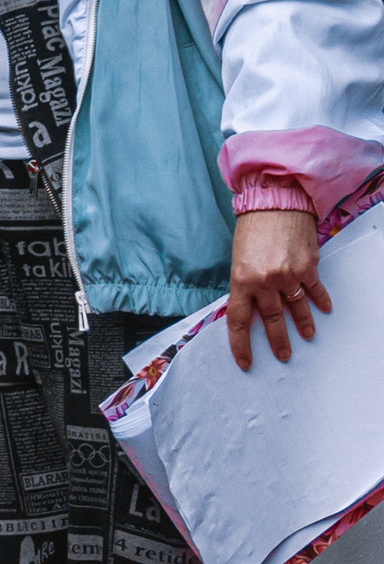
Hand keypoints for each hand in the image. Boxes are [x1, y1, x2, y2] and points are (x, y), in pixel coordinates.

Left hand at [228, 207, 329, 371]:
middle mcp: (265, 281)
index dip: (241, 345)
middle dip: (277, 341)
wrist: (274, 201)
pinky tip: (324, 310)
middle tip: (283, 355)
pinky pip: (315, 291)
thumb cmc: (252, 228)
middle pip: (272, 321)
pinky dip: (320, 301)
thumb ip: (245, 285)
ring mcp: (288, 276)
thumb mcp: (238, 259)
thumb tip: (253, 308)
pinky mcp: (308, 267)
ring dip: (303, 325)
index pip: (239, 321)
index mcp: (241, 280)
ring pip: (296, 309)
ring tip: (306, 336)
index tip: (246, 362)